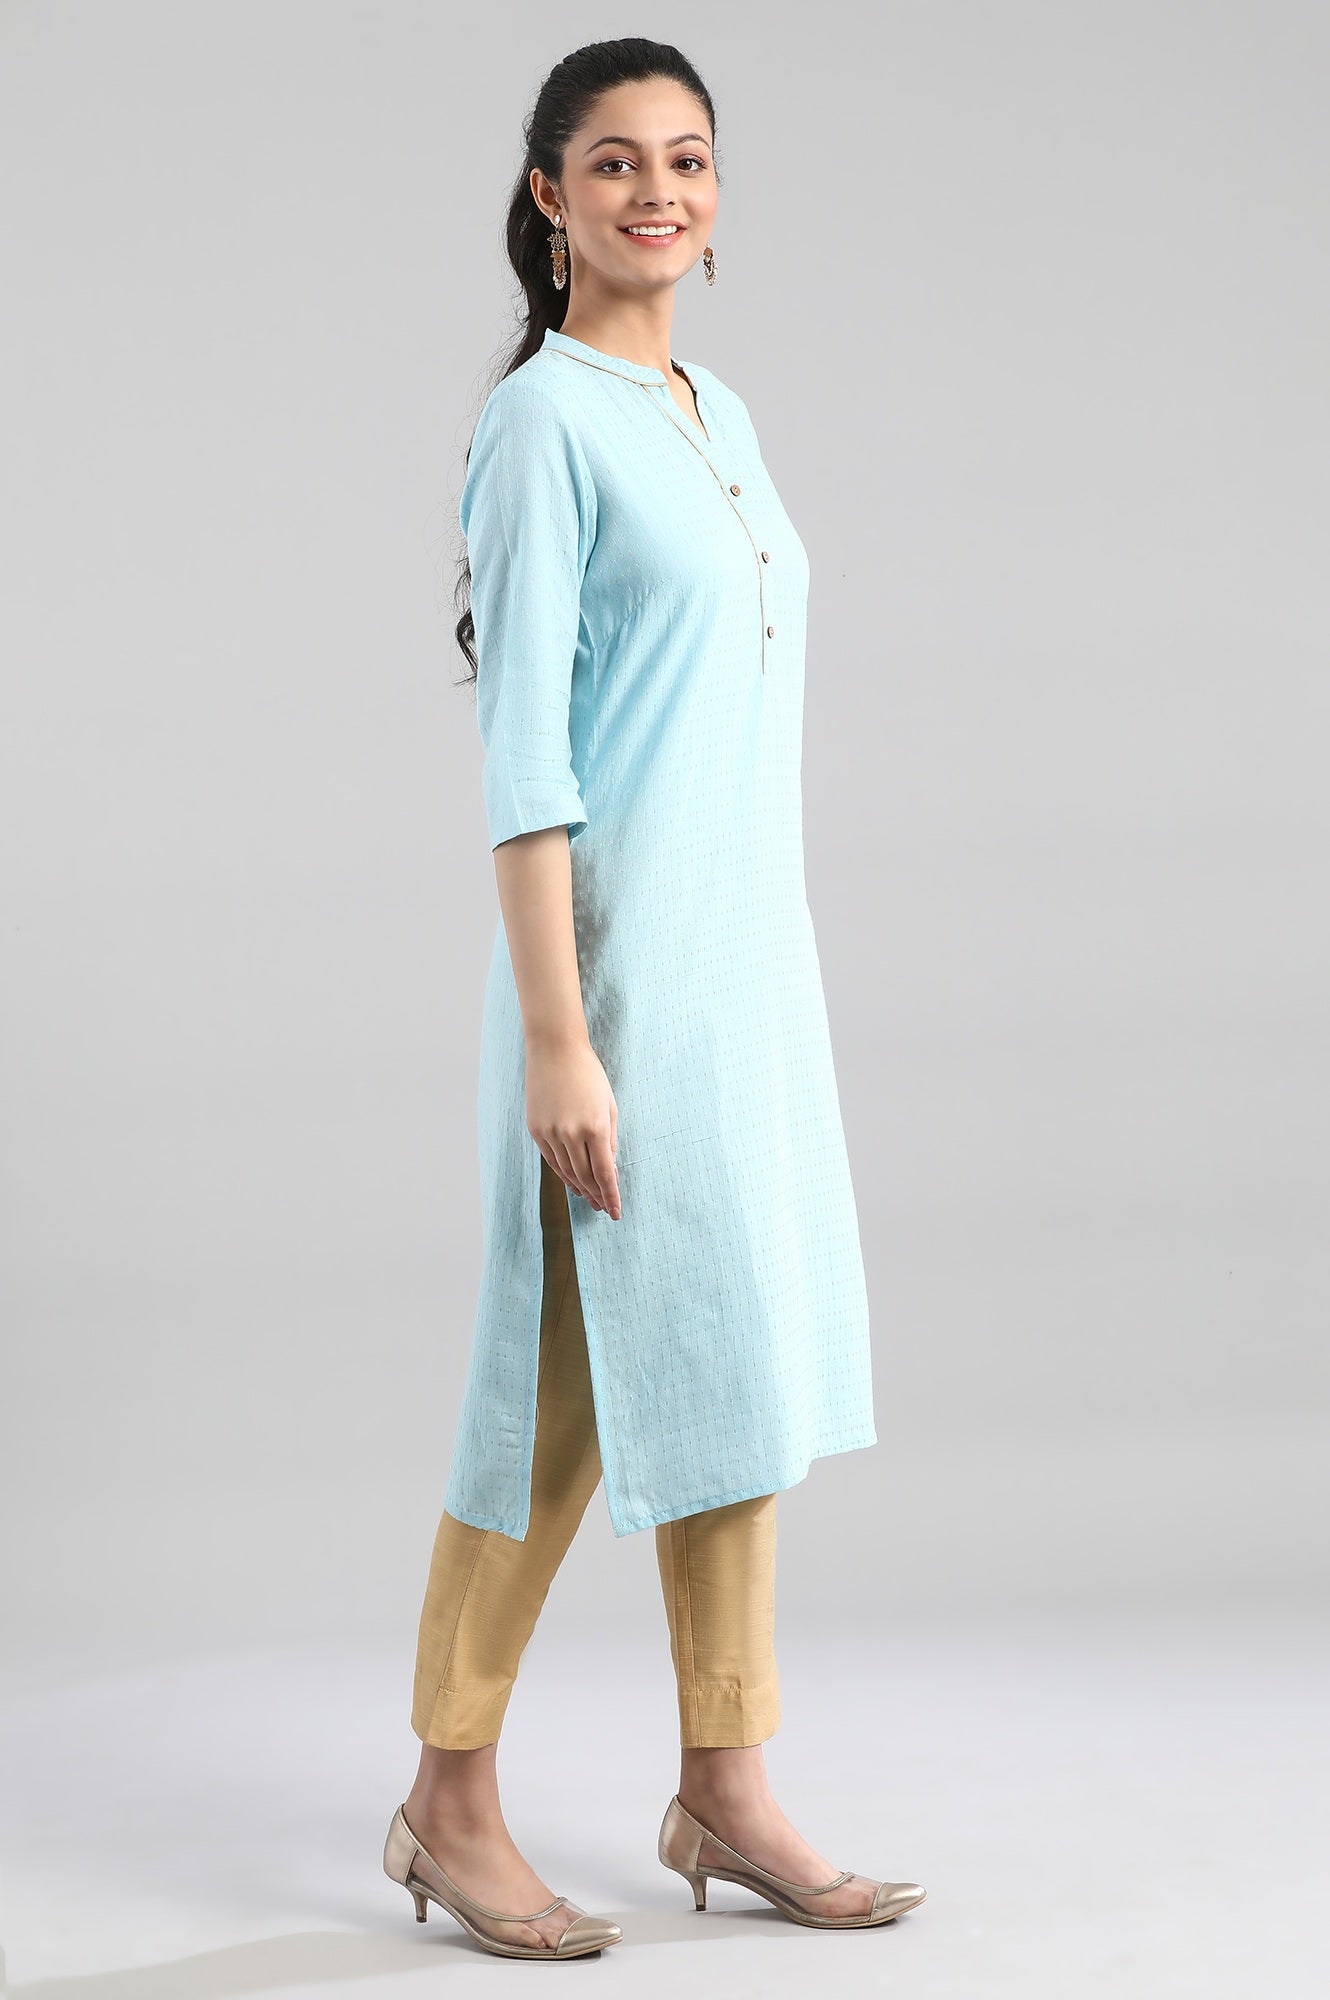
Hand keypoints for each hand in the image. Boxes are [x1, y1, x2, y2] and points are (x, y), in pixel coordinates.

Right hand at [526, 1034, 620, 1218]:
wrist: (555, 1049)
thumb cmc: (589, 1074)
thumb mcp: (609, 1105)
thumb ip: (611, 1139)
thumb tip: (610, 1171)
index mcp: (595, 1126)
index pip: (604, 1173)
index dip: (611, 1196)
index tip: (616, 1212)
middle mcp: (571, 1133)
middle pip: (585, 1177)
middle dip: (597, 1196)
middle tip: (604, 1208)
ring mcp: (550, 1132)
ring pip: (566, 1172)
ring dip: (580, 1189)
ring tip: (590, 1200)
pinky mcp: (536, 1129)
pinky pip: (551, 1160)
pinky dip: (562, 1174)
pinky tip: (572, 1183)